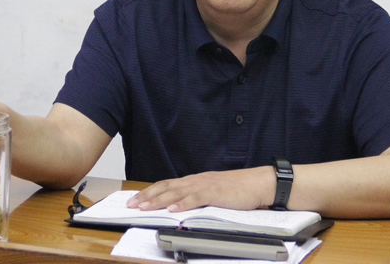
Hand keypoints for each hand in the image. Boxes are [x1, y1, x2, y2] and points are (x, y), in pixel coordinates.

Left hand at [126, 167, 275, 212]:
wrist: (258, 184)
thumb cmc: (238, 190)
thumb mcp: (213, 193)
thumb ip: (197, 198)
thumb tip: (180, 207)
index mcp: (195, 181)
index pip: (167, 185)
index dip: (150, 192)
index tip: (135, 199)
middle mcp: (196, 181)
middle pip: (167, 187)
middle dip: (147, 196)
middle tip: (131, 204)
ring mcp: (205, 185)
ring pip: (177, 192)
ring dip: (159, 200)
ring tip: (145, 207)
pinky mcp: (216, 192)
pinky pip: (196, 198)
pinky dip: (183, 203)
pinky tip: (172, 208)